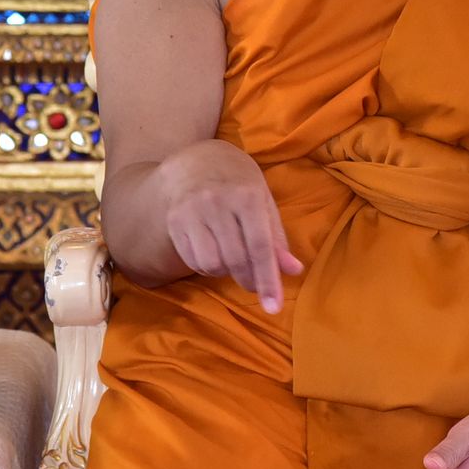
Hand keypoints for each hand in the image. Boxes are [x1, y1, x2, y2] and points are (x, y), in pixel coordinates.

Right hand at [157, 139, 301, 312]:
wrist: (197, 160)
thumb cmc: (239, 185)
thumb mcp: (264, 204)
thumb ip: (277, 239)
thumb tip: (294, 271)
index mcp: (247, 196)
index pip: (260, 246)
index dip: (268, 279)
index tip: (275, 308)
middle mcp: (217, 202)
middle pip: (236, 259)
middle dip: (249, 279)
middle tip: (255, 283)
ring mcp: (192, 211)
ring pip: (211, 264)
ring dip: (225, 272)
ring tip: (231, 257)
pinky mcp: (174, 221)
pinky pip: (192, 261)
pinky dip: (206, 266)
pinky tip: (212, 251)